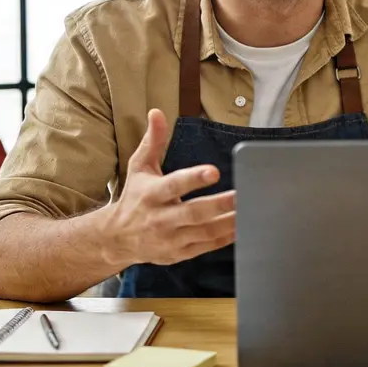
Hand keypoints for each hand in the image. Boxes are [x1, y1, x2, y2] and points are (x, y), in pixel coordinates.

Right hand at [102, 108, 235, 267]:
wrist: (117, 237)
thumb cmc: (135, 196)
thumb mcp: (139, 167)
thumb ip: (152, 141)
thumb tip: (157, 112)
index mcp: (151, 194)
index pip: (174, 185)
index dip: (194, 179)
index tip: (215, 171)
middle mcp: (160, 218)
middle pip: (194, 212)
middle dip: (220, 205)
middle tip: (242, 195)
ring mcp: (170, 239)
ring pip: (204, 232)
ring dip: (228, 223)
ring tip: (249, 210)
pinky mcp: (179, 254)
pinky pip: (206, 246)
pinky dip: (225, 239)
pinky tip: (242, 227)